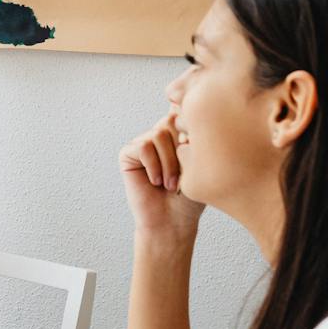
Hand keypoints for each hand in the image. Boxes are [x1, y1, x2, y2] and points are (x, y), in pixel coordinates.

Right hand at [119, 114, 204, 242]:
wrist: (173, 221)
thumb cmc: (191, 196)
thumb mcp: (199, 161)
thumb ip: (190, 134)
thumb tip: (180, 107)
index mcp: (179, 133)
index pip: (182, 110)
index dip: (187, 116)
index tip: (192, 137)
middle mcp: (160, 134)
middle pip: (173, 120)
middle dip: (182, 148)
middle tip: (183, 172)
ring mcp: (143, 142)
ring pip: (159, 134)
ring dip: (169, 162)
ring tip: (171, 183)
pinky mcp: (128, 153)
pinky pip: (144, 147)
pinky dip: (154, 166)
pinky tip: (156, 181)